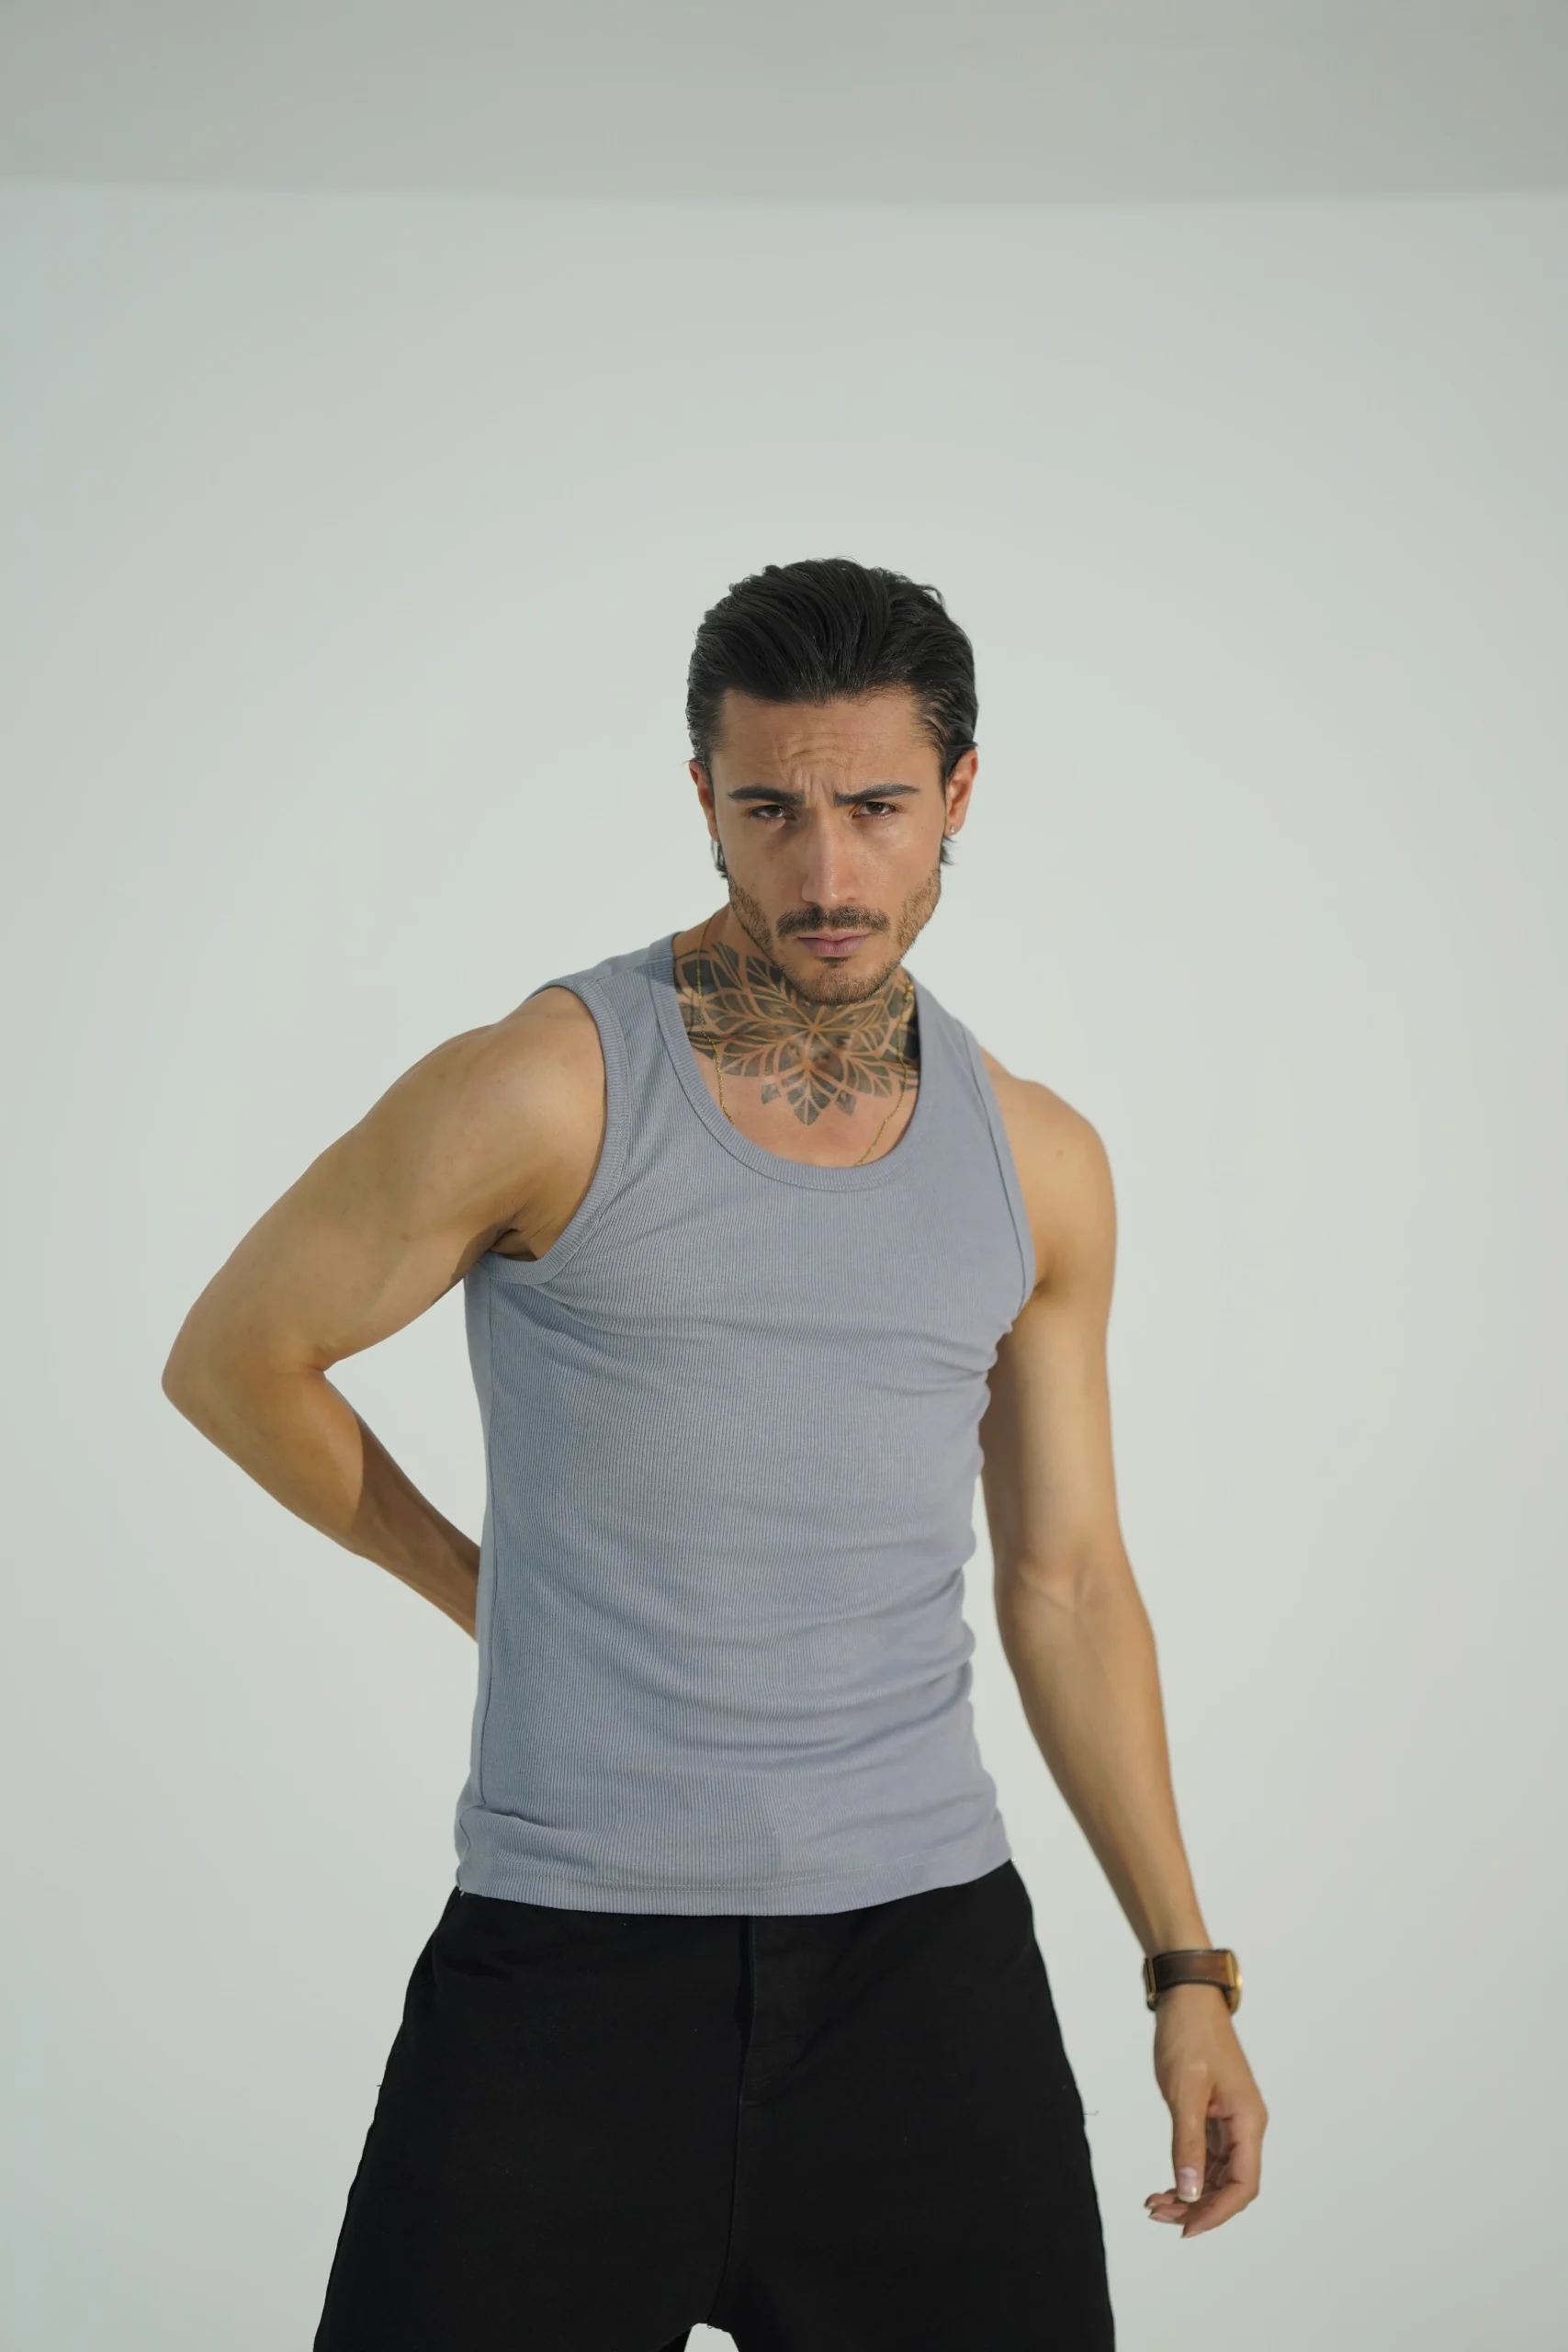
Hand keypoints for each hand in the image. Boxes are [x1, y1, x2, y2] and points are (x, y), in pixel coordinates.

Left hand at [1143, 1984, 1266, 2237]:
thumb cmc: (1189, 2034)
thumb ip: (1188, 2143)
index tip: (1186, 2229)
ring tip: (1155, 2204)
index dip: (1217, 2213)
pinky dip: (1188, 2173)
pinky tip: (1166, 2183)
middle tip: (1158, 2215)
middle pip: (1231, 2186)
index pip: (1243, 2185)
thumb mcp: (1184, 2091)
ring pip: (1218, 2174)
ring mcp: (1231, 2120)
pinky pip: (1207, 2157)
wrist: (1187, 1997)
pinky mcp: (1215, 2114)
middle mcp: (1246, 2125)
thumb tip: (1190, 2193)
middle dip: (1198, 2207)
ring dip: (1191, 2194)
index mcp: (1248, 2121)